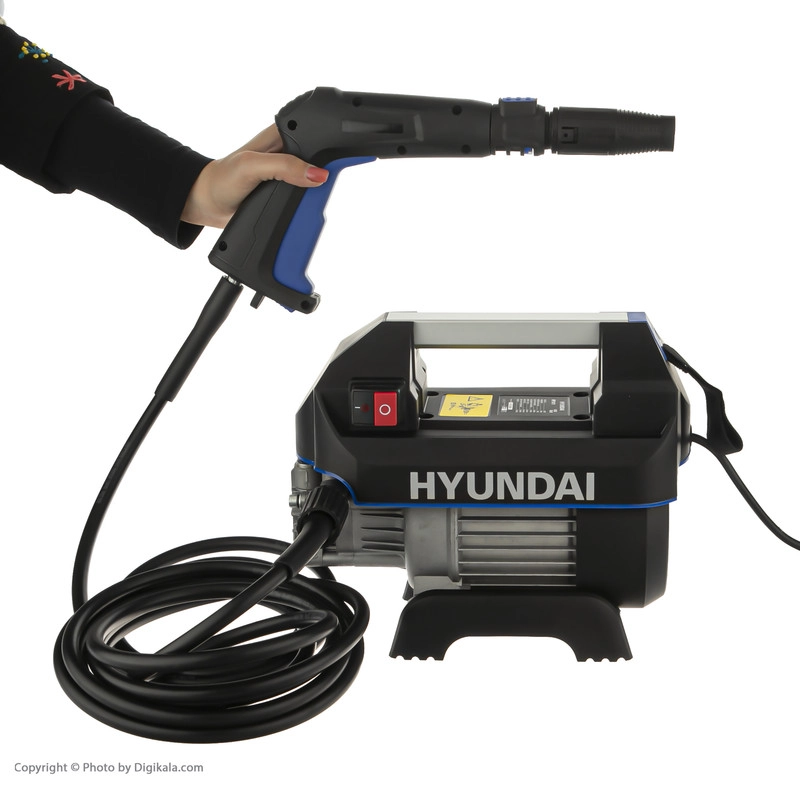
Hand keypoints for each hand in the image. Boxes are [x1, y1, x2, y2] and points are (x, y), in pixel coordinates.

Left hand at [181, 124, 328, 227]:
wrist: (208, 204)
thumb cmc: (222, 179)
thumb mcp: (251, 167)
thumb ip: (284, 166)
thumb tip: (318, 174)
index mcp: (284, 133)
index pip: (317, 133)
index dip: (329, 146)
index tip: (331, 168)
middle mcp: (290, 151)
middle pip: (323, 160)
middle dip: (325, 174)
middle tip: (310, 189)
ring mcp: (291, 173)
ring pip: (319, 182)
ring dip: (318, 194)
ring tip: (304, 201)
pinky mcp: (289, 192)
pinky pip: (309, 198)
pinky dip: (310, 205)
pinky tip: (305, 209)